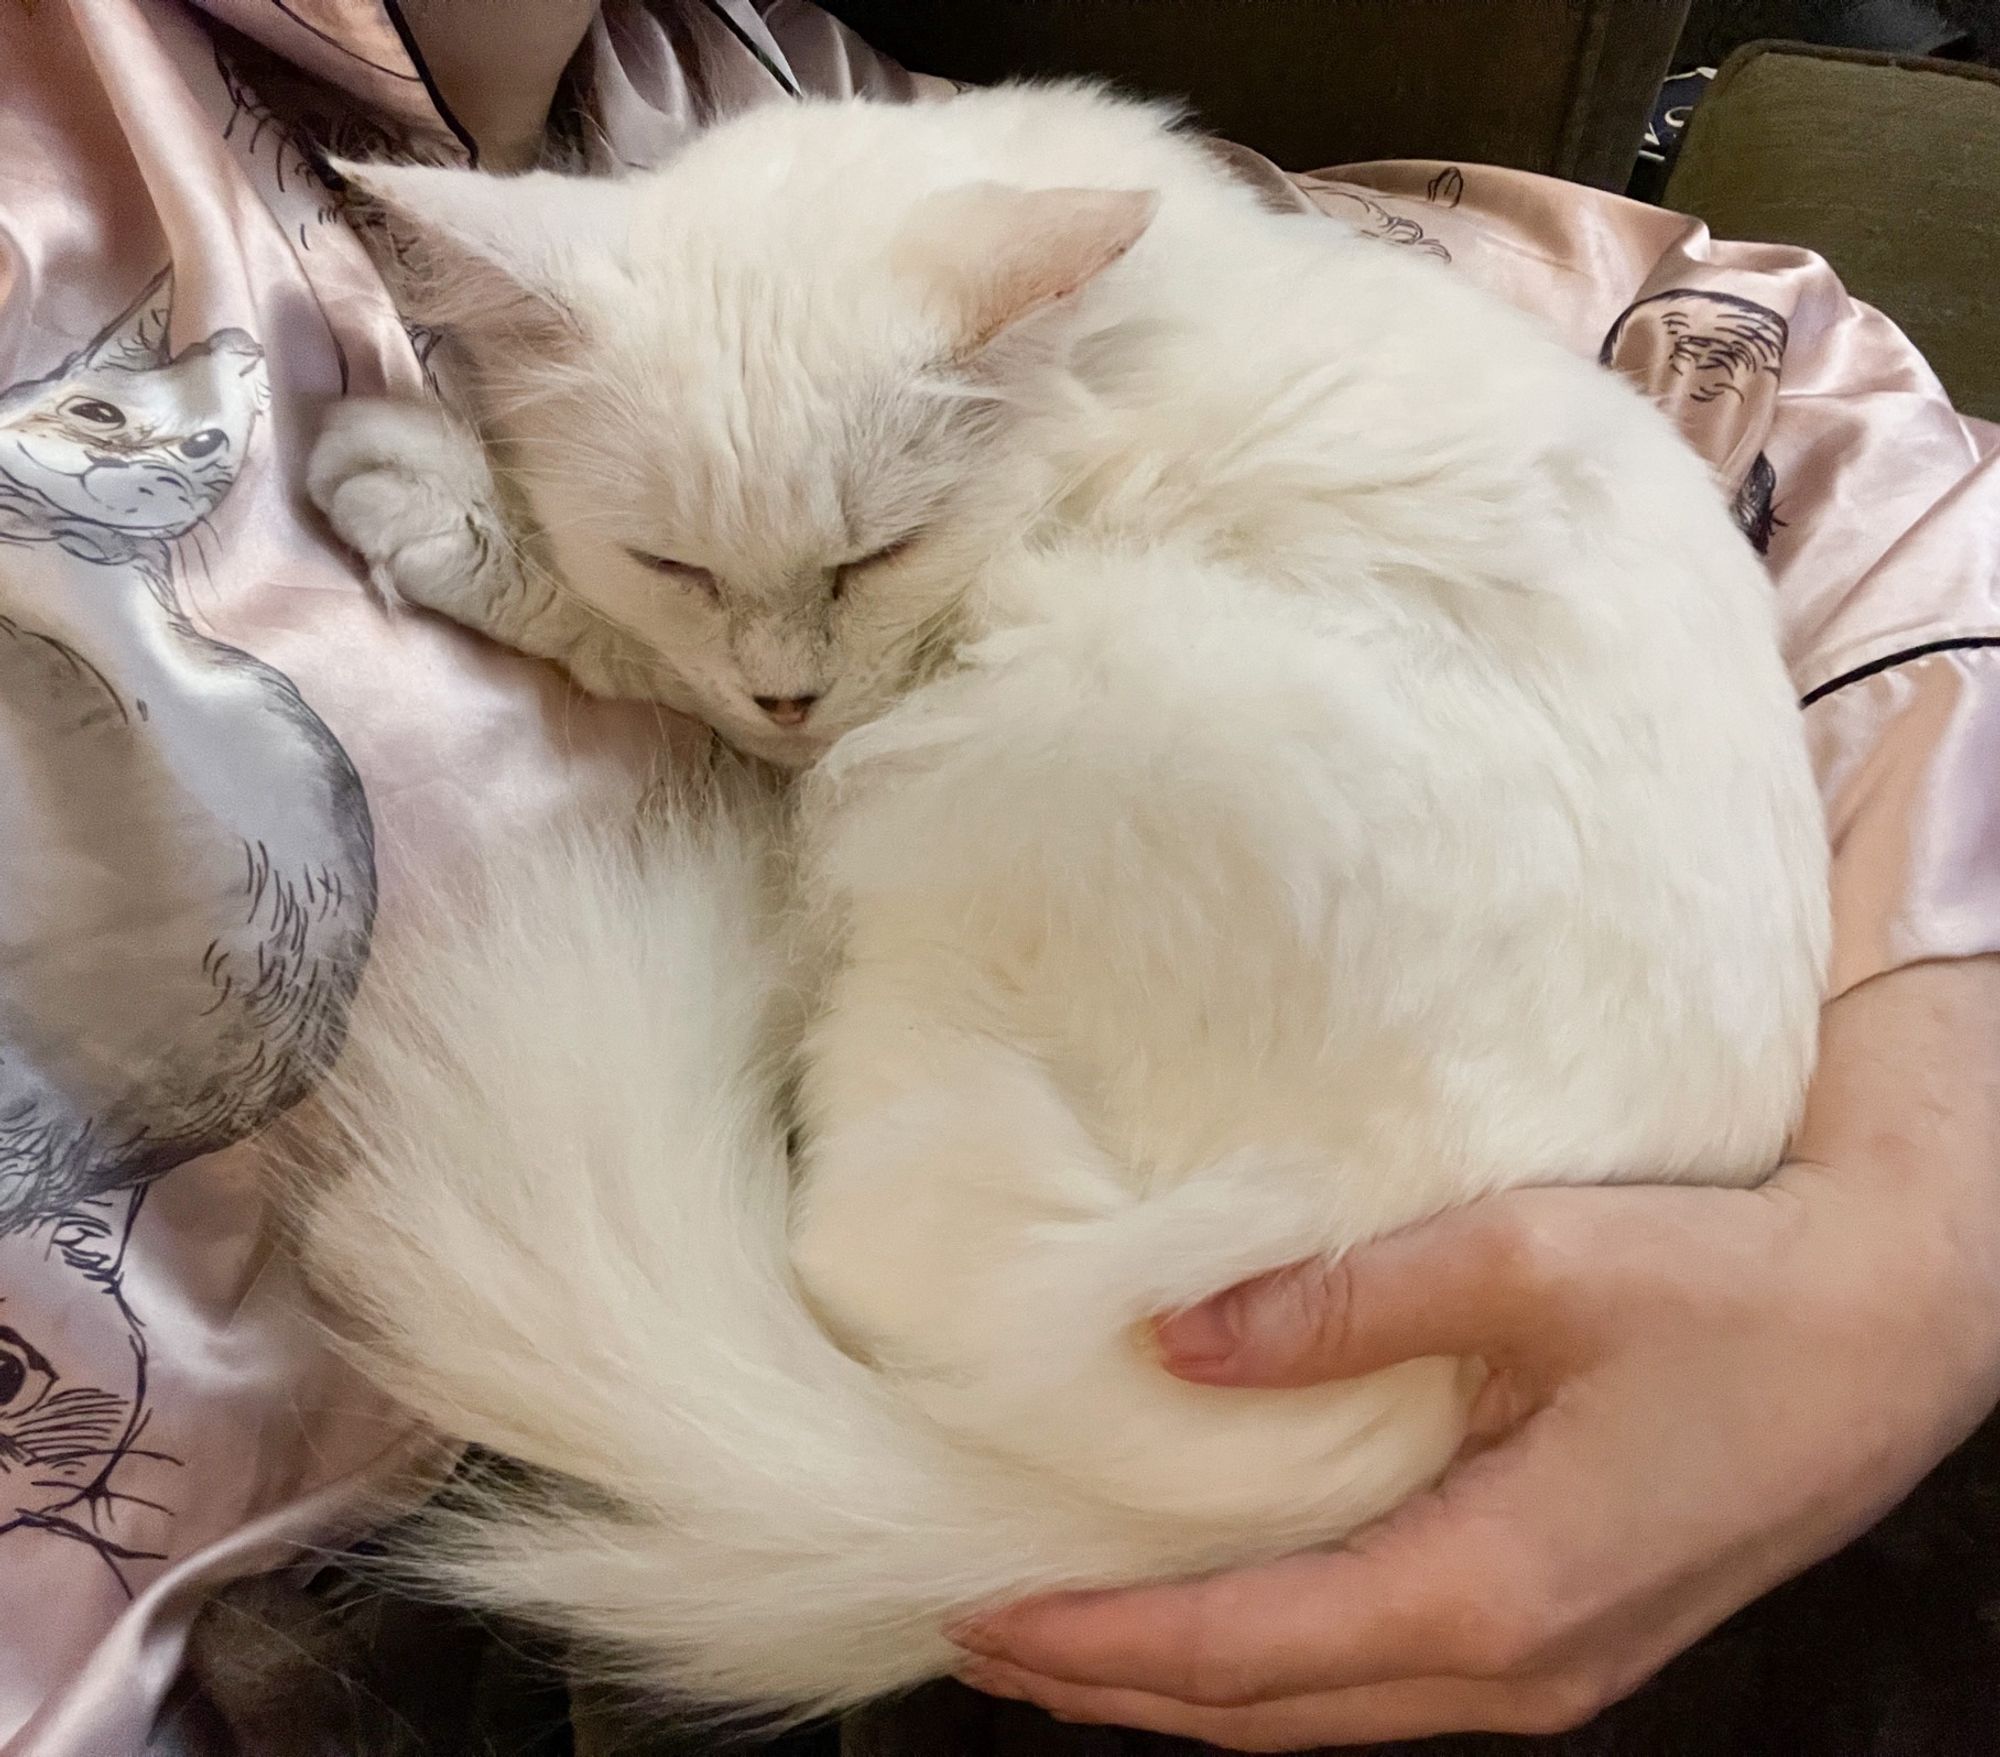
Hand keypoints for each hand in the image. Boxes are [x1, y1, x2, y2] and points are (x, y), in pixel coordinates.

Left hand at [949, 959, 1999, 1748]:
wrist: (1896, 1323)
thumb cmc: (1728, 1288)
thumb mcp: (1521, 1263)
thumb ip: (1335, 1307)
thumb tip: (1173, 1341)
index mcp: (1490, 1593)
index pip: (1242, 1647)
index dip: (1102, 1637)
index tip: (987, 1613)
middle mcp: (1511, 1665)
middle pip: (1265, 1709)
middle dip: (1115, 1684)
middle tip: (984, 1641)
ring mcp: (1546, 1664)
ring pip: (1321, 1706)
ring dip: (1187, 1683)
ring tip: (1072, 1641)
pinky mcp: (1563, 1625)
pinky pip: (1379, 1671)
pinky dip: (1272, 1659)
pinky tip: (1224, 1616)